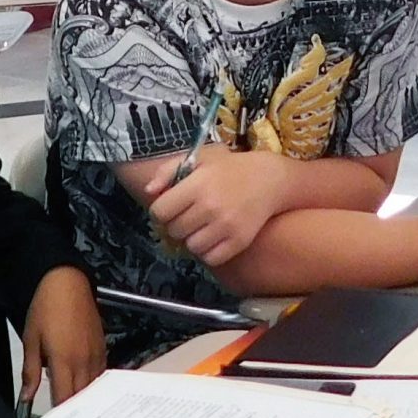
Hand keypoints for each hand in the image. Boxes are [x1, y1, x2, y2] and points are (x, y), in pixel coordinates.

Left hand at [19, 266, 104, 409]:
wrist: (67, 283)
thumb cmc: (45, 309)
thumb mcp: (30, 340)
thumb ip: (29, 372)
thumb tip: (25, 398)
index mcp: (64, 361)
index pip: (64, 398)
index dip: (59, 414)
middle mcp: (84, 362)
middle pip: (81, 397)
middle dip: (74, 413)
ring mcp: (96, 356)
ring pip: (93, 389)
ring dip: (86, 401)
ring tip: (79, 417)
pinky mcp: (103, 349)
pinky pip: (100, 375)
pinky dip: (93, 386)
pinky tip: (88, 393)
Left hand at [146, 146, 290, 266]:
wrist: (269, 179)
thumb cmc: (228, 168)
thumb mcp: (196, 159)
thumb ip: (167, 171)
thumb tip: (148, 192)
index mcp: (196, 186)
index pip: (159, 211)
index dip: (160, 211)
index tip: (169, 208)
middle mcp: (210, 207)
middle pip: (174, 230)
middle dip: (175, 225)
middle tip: (186, 217)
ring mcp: (226, 226)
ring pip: (191, 246)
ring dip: (191, 239)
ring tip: (199, 227)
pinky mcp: (240, 241)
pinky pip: (211, 258)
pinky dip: (208, 252)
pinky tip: (212, 238)